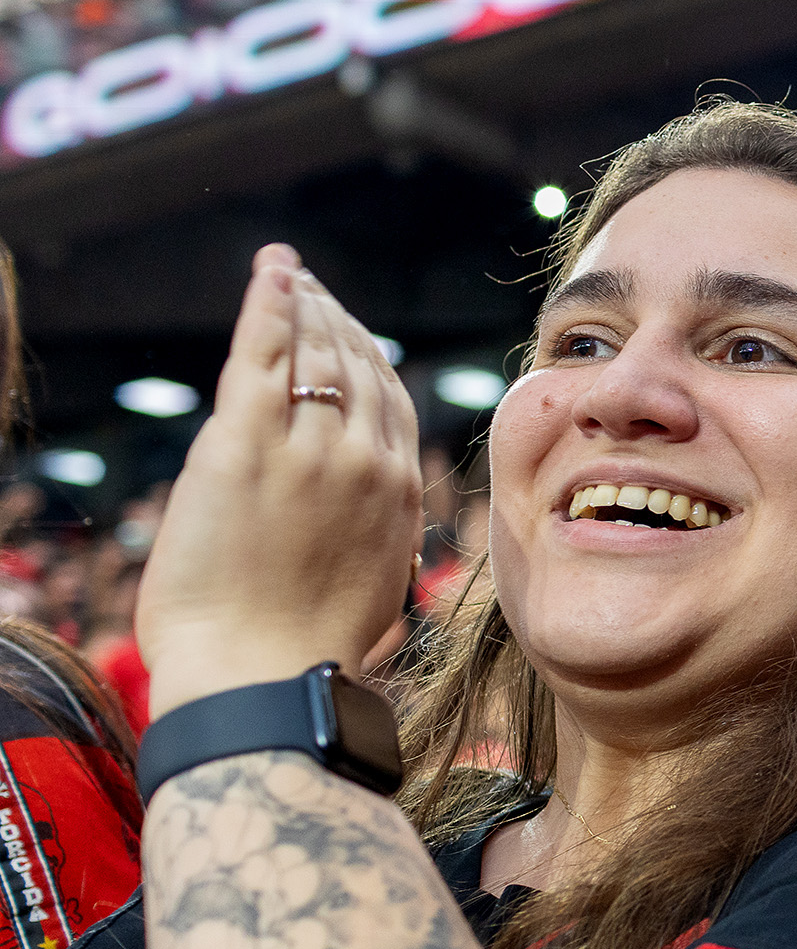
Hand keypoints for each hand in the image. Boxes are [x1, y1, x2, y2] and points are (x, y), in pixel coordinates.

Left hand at [135, 247, 422, 720]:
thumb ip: (373, 539)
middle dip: (336, 320)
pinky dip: (271, 304)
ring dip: (304, 306)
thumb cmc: (304, 653)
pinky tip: (274, 272)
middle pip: (358, 367)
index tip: (349, 333)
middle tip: (312, 288)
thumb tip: (368, 530)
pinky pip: (263, 353)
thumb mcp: (371, 588)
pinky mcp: (247, 445)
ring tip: (290, 276)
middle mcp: (366, 461)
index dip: (370, 358)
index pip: (391, 402)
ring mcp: (310, 449)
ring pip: (314, 353)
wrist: (263, 676)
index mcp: (397, 495)